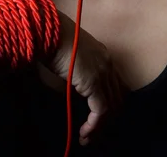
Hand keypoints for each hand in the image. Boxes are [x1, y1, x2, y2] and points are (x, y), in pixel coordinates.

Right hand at [44, 11, 127, 145]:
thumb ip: (76, 71)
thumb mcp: (69, 56)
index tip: (98, 116)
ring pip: (110, 107)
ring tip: (87, 137)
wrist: (49, 31)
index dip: (110, 102)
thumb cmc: (52, 40)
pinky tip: (84, 132)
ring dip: (99, 125)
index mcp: (103, 55)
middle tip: (94, 131)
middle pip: (117, 97)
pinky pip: (100, 110)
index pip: (115, 84)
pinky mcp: (94, 83)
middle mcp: (107, 63)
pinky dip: (94, 125)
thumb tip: (72, 87)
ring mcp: (103, 73)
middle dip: (107, 117)